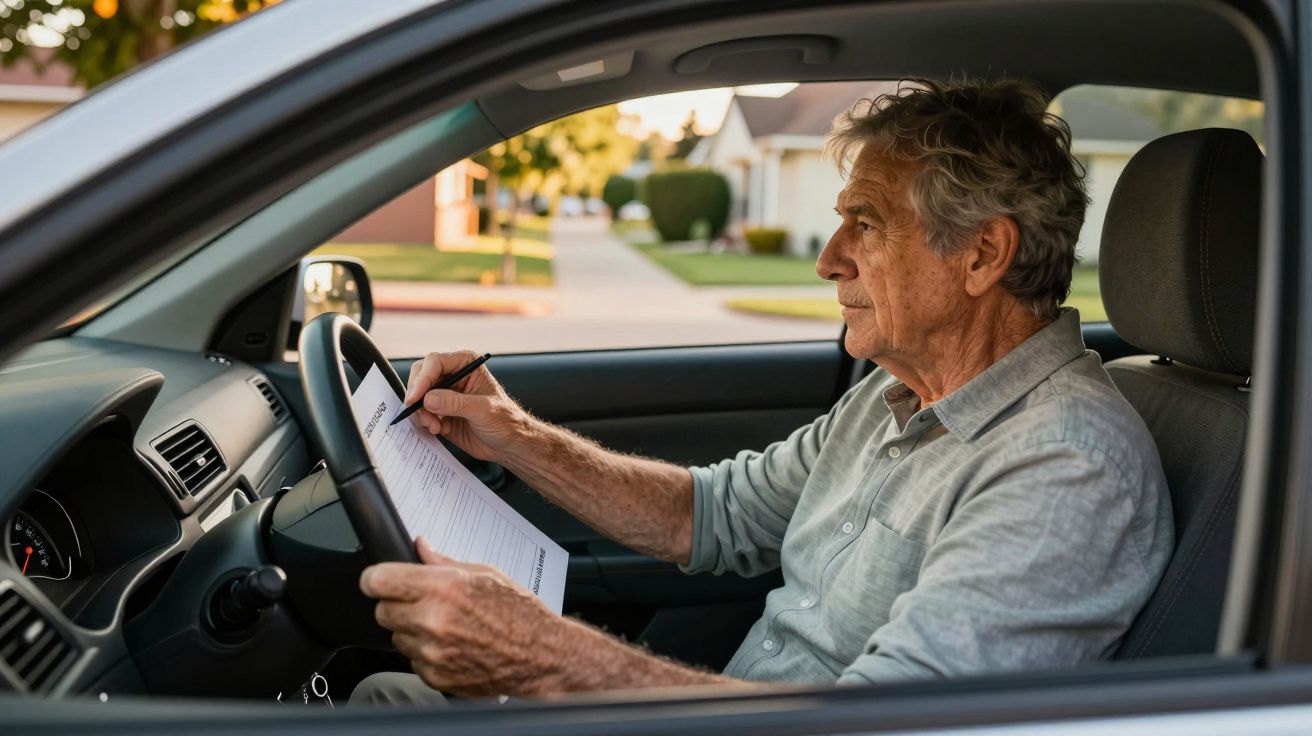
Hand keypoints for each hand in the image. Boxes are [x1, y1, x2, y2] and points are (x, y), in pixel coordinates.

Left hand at [360, 537, 566, 697]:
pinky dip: (426, 653)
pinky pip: (412, 660)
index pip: (378, 580)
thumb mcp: (485, 574)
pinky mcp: (434, 677)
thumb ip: (443, 562)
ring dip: (412, 630)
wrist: (541, 656)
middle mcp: (433, 620)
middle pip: (382, 610)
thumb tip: (420, 547)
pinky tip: (453, 645)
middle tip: (423, 603)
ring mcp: (432, 652)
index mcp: (444, 587)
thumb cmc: (520, 613)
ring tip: (446, 625)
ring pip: (396, 636)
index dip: (377, 579)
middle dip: (398, 604)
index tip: (380, 580)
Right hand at [404, 350, 527, 461]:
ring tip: (435, 426)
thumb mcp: (483, 410)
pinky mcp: (440, 412)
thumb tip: (429, 399)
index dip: (422, 379)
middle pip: (421, 376)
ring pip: (418, 396)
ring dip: (421, 412)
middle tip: (421, 413)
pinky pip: (421, 412)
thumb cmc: (505, 421)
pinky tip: (438, 429)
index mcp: (466, 364)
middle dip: (418, 396)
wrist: (508, 444)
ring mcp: (444, 394)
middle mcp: (453, 375)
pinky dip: (424, 421)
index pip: (435, 362)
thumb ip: (455, 403)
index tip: (415, 398)